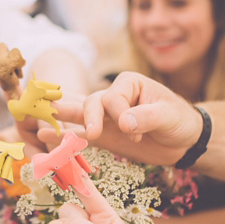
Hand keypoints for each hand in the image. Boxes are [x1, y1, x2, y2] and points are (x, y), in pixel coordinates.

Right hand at [46, 72, 201, 165]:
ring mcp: (105, 117)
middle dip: (88, 118)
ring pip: (80, 115)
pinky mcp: (103, 135)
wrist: (184, 140)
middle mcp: (112, 96)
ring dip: (62, 120)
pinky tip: (45, 138)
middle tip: (93, 135)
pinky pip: (80, 135)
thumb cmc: (179, 120)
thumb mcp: (168, 116)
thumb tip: (124, 122)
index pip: (112, 97)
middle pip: (90, 103)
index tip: (135, 131)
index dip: (119, 114)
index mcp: (128, 83)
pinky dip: (65, 137)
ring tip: (40, 124)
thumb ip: (147, 116)